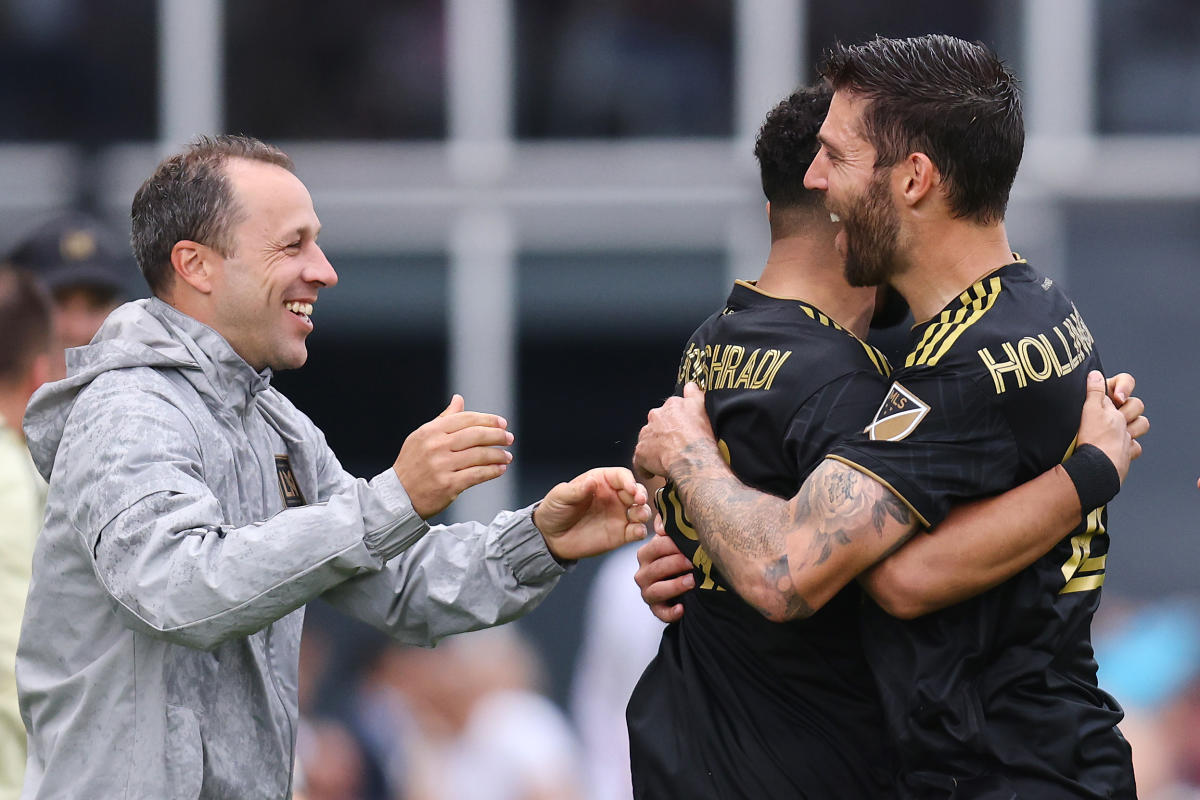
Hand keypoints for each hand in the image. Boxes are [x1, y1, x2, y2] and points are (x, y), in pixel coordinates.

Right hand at [393, 395, 513, 518]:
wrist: (398, 496)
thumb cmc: (413, 464)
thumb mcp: (422, 437)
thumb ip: (443, 418)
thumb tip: (459, 399)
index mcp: (431, 431)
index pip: (466, 419)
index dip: (488, 419)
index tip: (502, 423)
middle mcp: (436, 446)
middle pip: (476, 435)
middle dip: (497, 435)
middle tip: (509, 438)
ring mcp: (442, 466)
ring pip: (479, 455)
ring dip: (498, 455)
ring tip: (507, 456)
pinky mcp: (448, 485)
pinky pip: (477, 474)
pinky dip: (492, 471)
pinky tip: (500, 469)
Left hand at [534, 467, 651, 560]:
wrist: (550, 537)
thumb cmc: (555, 510)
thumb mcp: (560, 496)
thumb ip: (577, 489)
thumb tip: (591, 481)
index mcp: (602, 482)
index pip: (622, 476)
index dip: (628, 480)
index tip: (630, 487)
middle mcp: (614, 497)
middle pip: (637, 491)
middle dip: (641, 495)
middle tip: (639, 501)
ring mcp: (619, 515)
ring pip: (641, 511)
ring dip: (644, 512)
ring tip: (638, 516)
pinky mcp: (620, 534)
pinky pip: (636, 531)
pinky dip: (641, 531)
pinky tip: (636, 532)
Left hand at [633, 383, 713, 480]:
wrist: (694, 459)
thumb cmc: (701, 438)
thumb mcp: (703, 408)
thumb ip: (695, 394)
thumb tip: (691, 385)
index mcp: (671, 405)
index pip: (670, 410)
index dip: (675, 422)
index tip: (681, 430)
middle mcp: (656, 416)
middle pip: (657, 425)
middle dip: (663, 434)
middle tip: (675, 446)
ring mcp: (647, 434)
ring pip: (648, 441)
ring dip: (654, 449)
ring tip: (666, 460)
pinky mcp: (641, 451)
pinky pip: (640, 461)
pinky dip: (646, 467)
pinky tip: (655, 472)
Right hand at [635, 531, 694, 622]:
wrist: (688, 580)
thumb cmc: (681, 555)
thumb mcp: (675, 538)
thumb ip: (668, 525)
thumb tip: (662, 525)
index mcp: (646, 554)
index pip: (655, 547)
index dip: (672, 545)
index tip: (690, 543)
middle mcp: (643, 574)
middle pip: (656, 568)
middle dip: (676, 563)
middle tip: (693, 561)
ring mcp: (648, 592)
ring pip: (656, 590)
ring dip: (674, 586)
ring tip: (692, 581)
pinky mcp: (657, 609)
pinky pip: (660, 613)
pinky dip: (670, 612)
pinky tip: (682, 608)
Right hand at [1077, 371, 1147, 482]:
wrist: (1097, 468)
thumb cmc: (1092, 440)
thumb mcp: (1088, 411)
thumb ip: (1093, 391)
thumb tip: (1095, 374)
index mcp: (1114, 408)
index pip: (1124, 383)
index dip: (1121, 386)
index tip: (1113, 393)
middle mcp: (1123, 421)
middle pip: (1137, 405)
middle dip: (1129, 407)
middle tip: (1116, 411)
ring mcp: (1126, 438)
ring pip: (1141, 425)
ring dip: (1134, 425)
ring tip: (1121, 428)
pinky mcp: (1125, 455)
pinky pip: (1134, 447)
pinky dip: (1128, 446)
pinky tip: (1116, 447)